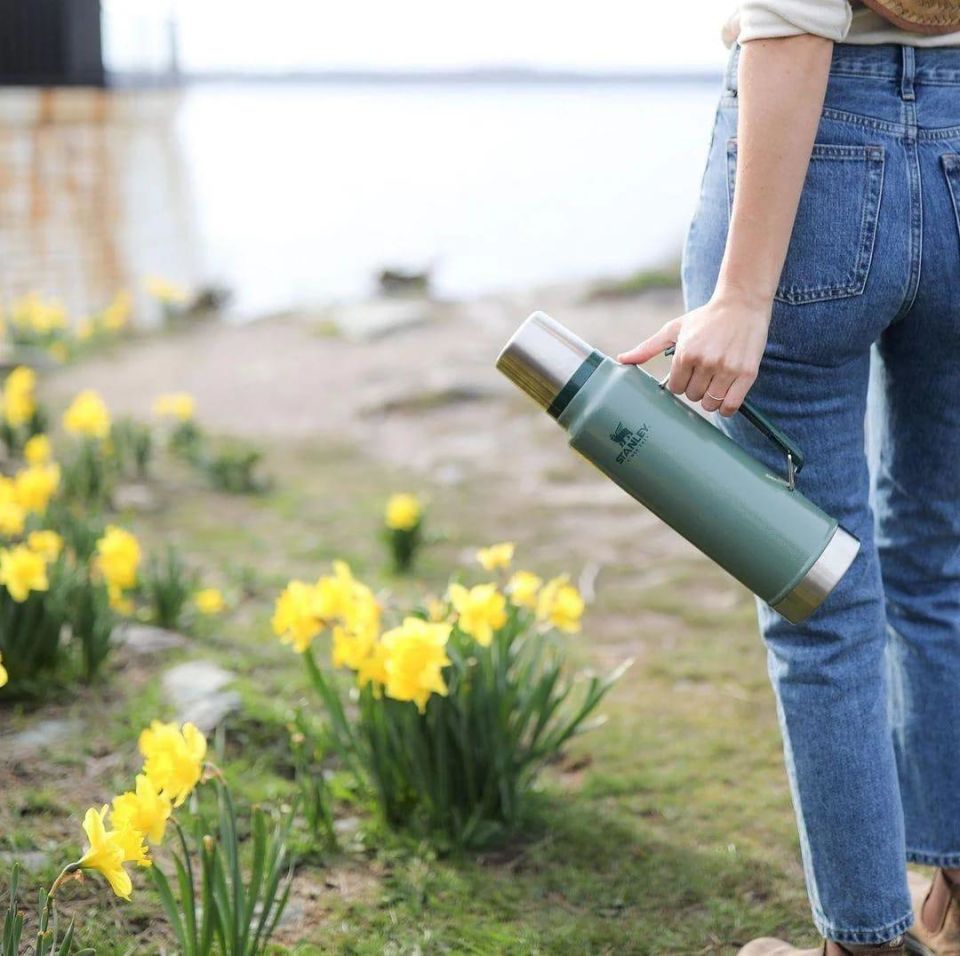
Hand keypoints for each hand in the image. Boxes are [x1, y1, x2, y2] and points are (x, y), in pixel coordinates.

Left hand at [615, 291, 770, 415]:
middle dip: (696, 389)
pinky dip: (726, 406)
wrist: (742, 304)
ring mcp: (727, 368)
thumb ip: (648, 348)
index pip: (676, 388)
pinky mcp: (747, 373)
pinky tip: (726, 395)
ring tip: (715, 382)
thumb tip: (621, 360)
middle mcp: (706, 362)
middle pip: (693, 396)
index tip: (689, 373)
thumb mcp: (673, 329)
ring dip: (711, 398)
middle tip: (704, 374)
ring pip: (711, 403)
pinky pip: (731, 405)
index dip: (681, 383)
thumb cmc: (705, 318)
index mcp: (685, 353)